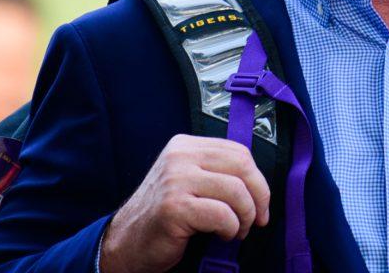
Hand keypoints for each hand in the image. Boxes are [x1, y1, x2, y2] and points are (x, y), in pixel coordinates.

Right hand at [99, 134, 270, 272]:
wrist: (126, 242)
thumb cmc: (163, 216)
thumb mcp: (188, 181)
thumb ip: (215, 172)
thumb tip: (258, 183)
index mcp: (185, 146)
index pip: (238, 152)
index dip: (258, 180)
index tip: (261, 202)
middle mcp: (179, 157)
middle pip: (242, 167)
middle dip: (258, 197)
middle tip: (257, 219)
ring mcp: (175, 180)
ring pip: (236, 191)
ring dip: (245, 217)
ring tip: (237, 230)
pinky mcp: (174, 207)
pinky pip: (222, 215)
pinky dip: (230, 228)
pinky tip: (222, 235)